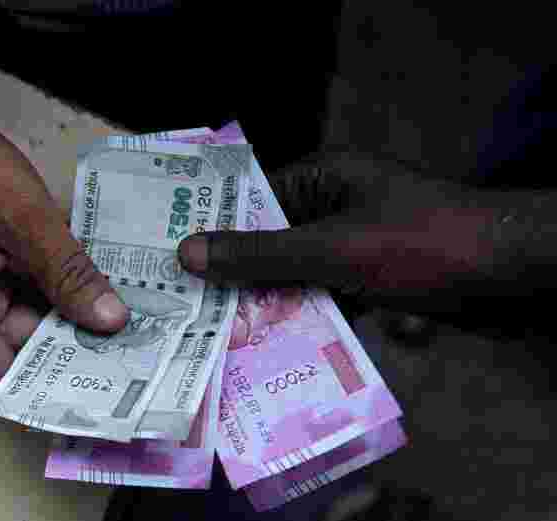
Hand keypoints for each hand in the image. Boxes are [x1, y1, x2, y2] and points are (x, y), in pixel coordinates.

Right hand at [0, 60, 127, 395]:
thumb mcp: (23, 215)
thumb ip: (67, 269)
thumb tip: (110, 322)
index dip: (49, 393)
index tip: (105, 397)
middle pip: (22, 356)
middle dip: (77, 358)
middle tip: (139, 362)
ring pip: (35, 330)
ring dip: (78, 328)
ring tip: (137, 337)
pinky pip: (36, 301)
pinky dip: (68, 300)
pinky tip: (112, 301)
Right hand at [178, 150, 527, 316]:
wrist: (512, 274)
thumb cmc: (422, 243)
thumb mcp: (333, 248)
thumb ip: (261, 254)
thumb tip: (188, 253)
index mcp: (322, 178)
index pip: (251, 200)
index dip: (212, 230)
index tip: (169, 261)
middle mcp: (333, 206)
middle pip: (270, 241)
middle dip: (237, 276)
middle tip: (184, 309)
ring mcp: (352, 245)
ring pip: (294, 274)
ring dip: (267, 303)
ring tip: (215, 335)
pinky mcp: (370, 279)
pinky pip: (323, 296)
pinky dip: (303, 318)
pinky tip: (269, 348)